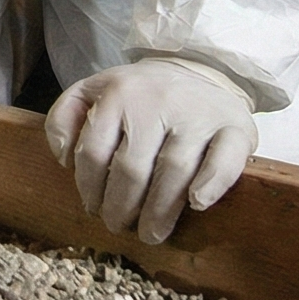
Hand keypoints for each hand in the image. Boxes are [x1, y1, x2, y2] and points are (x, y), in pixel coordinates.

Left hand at [45, 58, 257, 243]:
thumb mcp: (95, 88)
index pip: (93, 152)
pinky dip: (211, 184)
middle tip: (119, 225)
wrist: (200, 67)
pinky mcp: (235, 127)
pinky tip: (197, 203)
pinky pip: (224, 160)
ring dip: (158, 211)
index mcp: (119, 92)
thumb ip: (65, 115)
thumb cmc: (141, 92)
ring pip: (174, 170)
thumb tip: (63, 158)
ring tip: (151, 232)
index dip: (89, 189)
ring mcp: (198, 114)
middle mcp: (158, 100)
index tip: (94, 207)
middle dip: (121, 207)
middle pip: (133, 168)